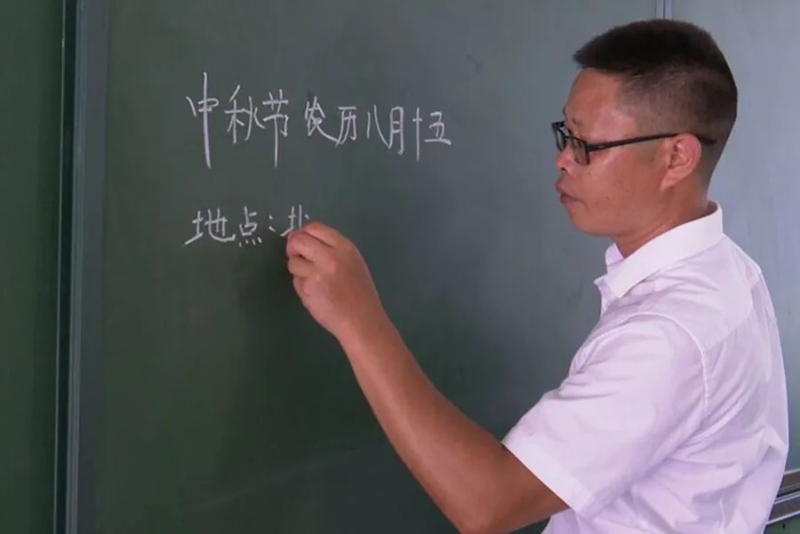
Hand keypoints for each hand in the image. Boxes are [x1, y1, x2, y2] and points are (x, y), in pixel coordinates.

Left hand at [285, 221, 386, 341]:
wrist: (362, 320)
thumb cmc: (359, 293)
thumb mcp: (352, 262)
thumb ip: (331, 249)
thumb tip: (301, 239)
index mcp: (344, 247)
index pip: (315, 227)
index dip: (303, 233)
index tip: (301, 241)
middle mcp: (330, 256)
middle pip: (298, 240)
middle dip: (293, 247)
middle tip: (296, 256)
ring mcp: (317, 273)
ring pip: (293, 261)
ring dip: (297, 269)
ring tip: (313, 280)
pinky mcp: (307, 289)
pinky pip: (296, 280)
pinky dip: (301, 285)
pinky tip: (315, 294)